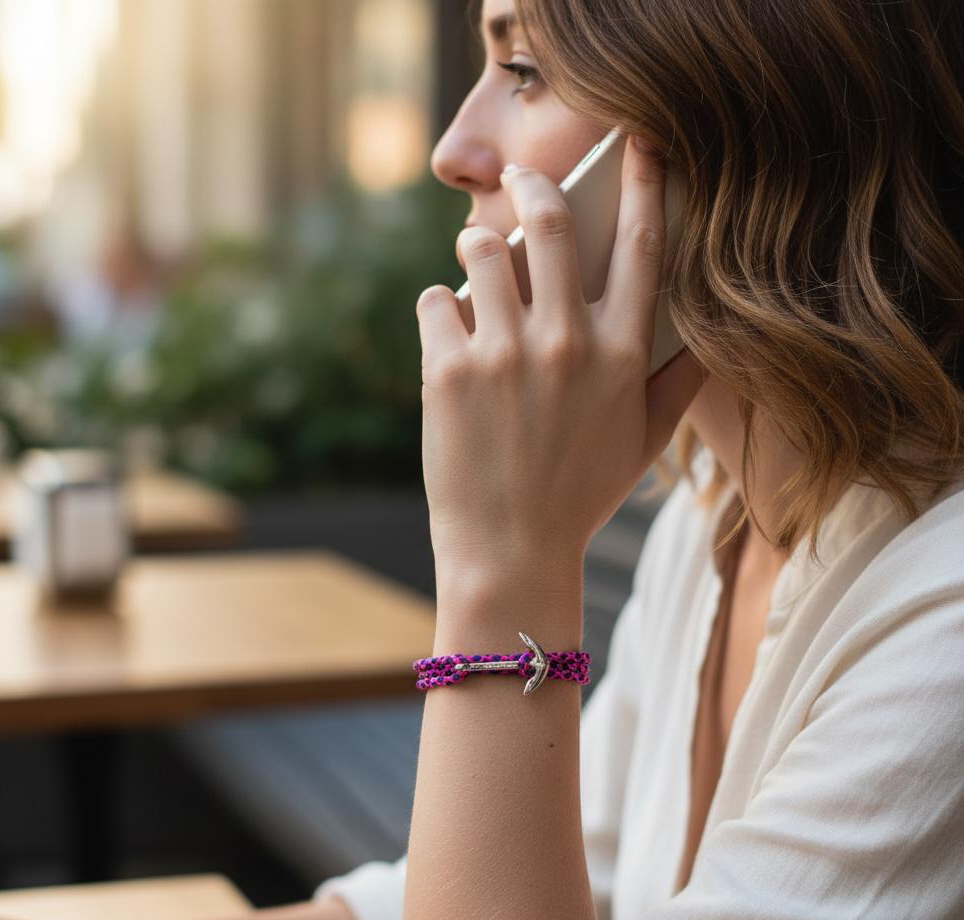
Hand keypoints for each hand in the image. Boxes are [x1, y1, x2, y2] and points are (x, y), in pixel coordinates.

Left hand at [416, 134, 704, 576]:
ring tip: (474, 256)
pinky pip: (434, 302)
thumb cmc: (581, 494)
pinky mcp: (447, 373)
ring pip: (479, 252)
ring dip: (475, 244)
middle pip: (550, 223)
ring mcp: (504, 355)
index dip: (645, 182)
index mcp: (623, 353)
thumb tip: (709, 332)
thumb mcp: (647, 443)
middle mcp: (567, 343)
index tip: (640, 143)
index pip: (643, 244)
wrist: (511, 551)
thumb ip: (680, 381)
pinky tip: (448, 329)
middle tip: (521, 177)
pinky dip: (438, 306)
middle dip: (533, 184)